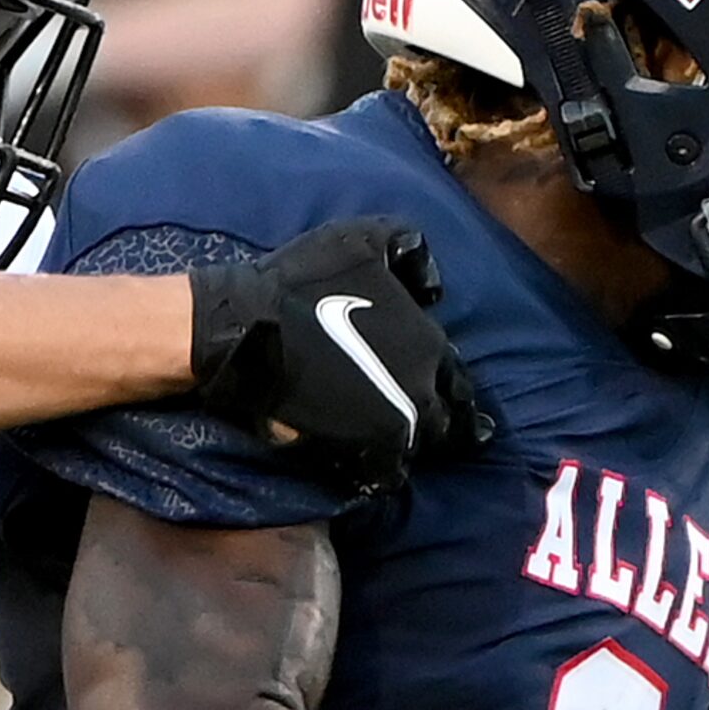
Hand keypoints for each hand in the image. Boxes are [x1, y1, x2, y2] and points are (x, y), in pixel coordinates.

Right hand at [189, 218, 491, 492]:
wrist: (252, 327)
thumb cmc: (303, 280)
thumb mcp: (366, 239)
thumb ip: (411, 250)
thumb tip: (434, 289)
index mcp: (430, 343)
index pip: (456, 380)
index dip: (449, 390)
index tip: (442, 398)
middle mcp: (424, 386)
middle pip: (445, 419)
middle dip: (438, 422)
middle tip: (424, 426)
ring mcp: (398, 419)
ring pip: (418, 445)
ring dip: (409, 445)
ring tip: (395, 447)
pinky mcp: (365, 445)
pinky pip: (385, 470)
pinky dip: (382, 470)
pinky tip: (372, 469)